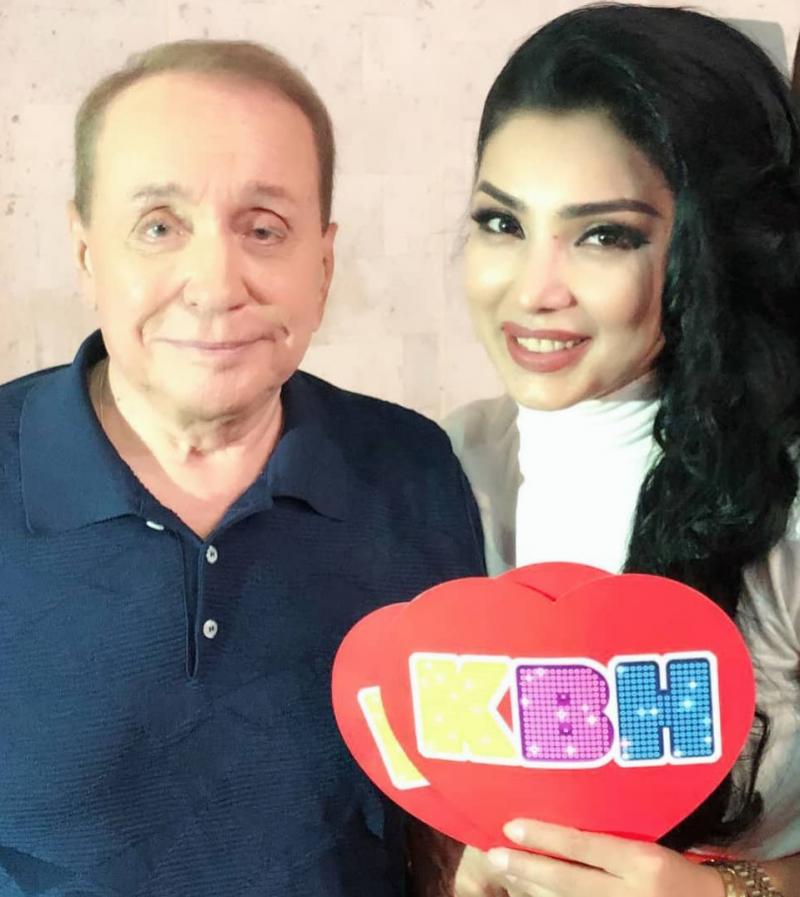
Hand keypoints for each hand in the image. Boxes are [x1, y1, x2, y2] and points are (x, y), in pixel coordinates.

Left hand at [456, 819, 725, 896]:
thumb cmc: (673, 871)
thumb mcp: (644, 848)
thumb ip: (605, 842)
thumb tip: (555, 832)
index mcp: (642, 861)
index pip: (584, 846)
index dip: (545, 837)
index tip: (511, 827)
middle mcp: (632, 893)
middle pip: (568, 881)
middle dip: (527, 868)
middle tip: (494, 855)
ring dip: (531, 891)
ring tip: (504, 874)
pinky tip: (528, 895)